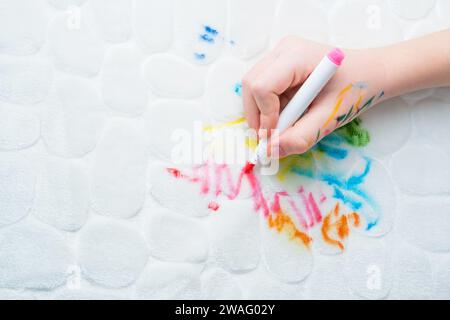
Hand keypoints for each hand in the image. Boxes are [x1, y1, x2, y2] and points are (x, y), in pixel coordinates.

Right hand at [242, 36, 386, 157]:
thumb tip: (271, 151)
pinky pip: (260, 90)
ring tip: (283, 126)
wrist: (370, 74)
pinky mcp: (278, 65)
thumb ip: (301, 136)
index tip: (276, 137)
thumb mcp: (329, 117)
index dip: (265, 116)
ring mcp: (279, 55)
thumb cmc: (355, 90)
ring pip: (251, 88)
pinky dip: (267, 109)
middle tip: (271, 138)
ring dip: (261, 114)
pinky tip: (287, 115)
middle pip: (250, 85)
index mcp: (296, 56)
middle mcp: (283, 50)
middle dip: (257, 116)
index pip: (262, 86)